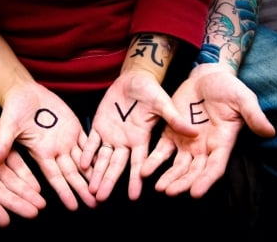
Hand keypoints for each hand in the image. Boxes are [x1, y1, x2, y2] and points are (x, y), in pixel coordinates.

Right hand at [0, 81, 96, 210]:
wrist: (25, 91)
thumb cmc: (14, 108)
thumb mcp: (7, 126)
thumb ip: (2, 145)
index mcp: (41, 152)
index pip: (55, 177)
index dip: (64, 192)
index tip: (73, 207)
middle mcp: (55, 149)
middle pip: (72, 173)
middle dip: (83, 188)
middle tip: (95, 203)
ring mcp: (66, 139)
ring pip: (83, 160)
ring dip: (93, 174)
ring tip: (103, 187)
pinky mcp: (74, 127)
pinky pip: (89, 142)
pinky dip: (97, 152)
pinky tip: (107, 162)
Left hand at [81, 71, 197, 201]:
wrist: (133, 78)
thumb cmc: (150, 90)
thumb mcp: (163, 103)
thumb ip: (174, 119)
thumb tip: (194, 132)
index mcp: (141, 139)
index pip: (138, 164)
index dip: (135, 180)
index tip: (133, 197)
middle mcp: (126, 141)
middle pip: (116, 166)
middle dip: (108, 181)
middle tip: (100, 199)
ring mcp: (111, 135)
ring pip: (102, 158)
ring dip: (96, 172)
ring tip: (90, 190)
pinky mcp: (99, 125)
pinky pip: (91, 141)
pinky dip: (87, 152)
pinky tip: (82, 164)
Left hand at [141, 63, 274, 197]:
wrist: (207, 77)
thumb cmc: (228, 88)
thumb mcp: (243, 99)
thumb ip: (253, 115)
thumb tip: (269, 131)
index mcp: (222, 143)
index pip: (215, 167)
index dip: (206, 180)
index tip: (195, 193)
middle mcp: (204, 148)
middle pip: (194, 171)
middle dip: (183, 182)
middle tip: (170, 193)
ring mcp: (186, 142)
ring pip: (177, 165)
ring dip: (168, 177)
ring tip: (159, 188)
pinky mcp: (171, 133)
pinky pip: (161, 150)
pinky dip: (154, 160)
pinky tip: (143, 170)